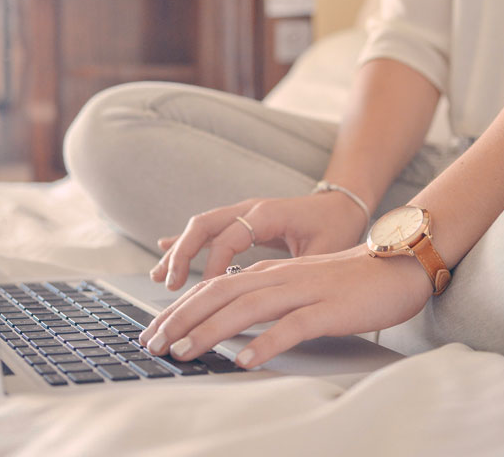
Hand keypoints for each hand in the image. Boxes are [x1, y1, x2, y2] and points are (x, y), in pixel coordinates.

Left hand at [139, 244, 433, 367]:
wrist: (397, 265)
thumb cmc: (347, 281)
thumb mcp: (298, 285)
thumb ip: (266, 297)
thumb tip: (229, 320)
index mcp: (269, 274)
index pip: (212, 288)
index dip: (179, 309)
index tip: (154, 332)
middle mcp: (279, 278)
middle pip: (219, 294)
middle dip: (180, 319)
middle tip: (153, 344)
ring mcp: (304, 291)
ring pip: (246, 308)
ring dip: (210, 331)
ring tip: (183, 352)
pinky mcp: (328, 309)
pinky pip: (292, 326)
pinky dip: (265, 343)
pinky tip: (245, 360)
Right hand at [150, 192, 369, 290]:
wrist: (343, 204)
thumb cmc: (337, 227)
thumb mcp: (324, 250)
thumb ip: (298, 269)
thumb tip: (275, 298)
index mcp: (268, 214)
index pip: (229, 238)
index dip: (214, 265)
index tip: (206, 292)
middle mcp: (250, 209)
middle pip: (204, 225)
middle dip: (182, 255)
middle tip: (169, 286)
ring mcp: (243, 213)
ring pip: (200, 227)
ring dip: (178, 251)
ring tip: (160, 278)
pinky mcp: (241, 221)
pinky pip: (207, 230)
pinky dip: (186, 243)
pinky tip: (165, 253)